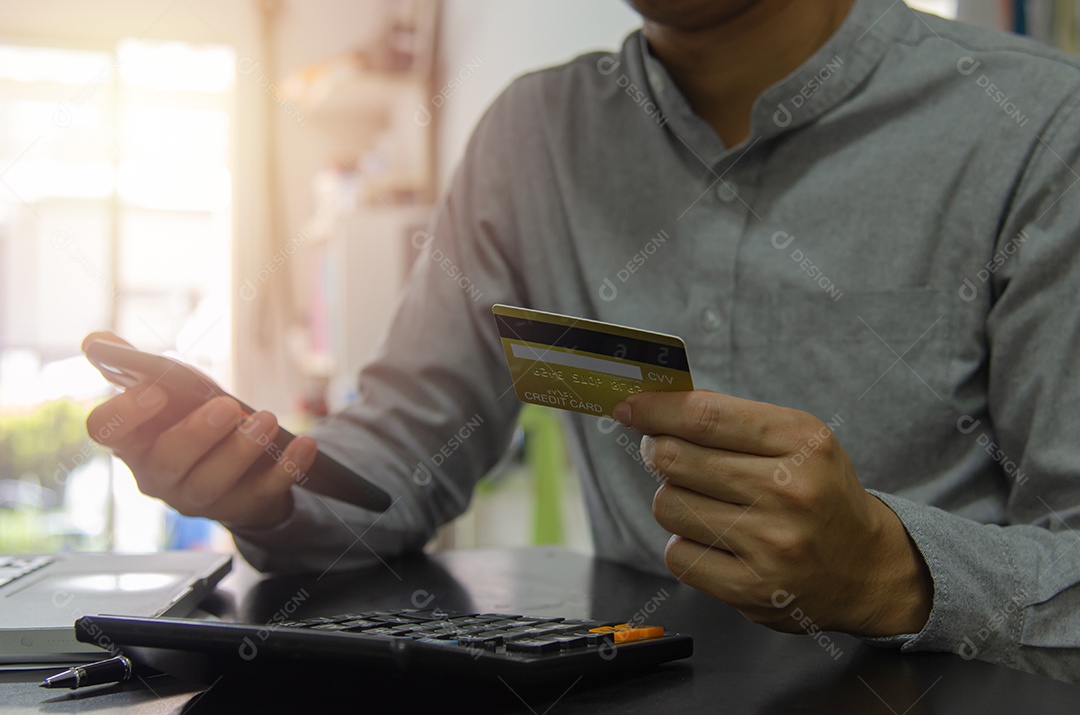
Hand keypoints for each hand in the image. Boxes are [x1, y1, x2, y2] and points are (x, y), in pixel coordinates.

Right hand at [82, 332, 317, 529]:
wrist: (237, 476)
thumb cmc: (193, 428)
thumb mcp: (170, 399)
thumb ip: (137, 369)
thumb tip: (96, 341)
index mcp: (134, 442)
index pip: (107, 430)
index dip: (127, 412)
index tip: (156, 390)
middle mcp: (159, 475)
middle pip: (168, 460)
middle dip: (197, 433)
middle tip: (226, 406)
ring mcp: (200, 497)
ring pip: (212, 482)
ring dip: (242, 450)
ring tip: (268, 419)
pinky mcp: (243, 506)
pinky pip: (266, 491)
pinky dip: (287, 467)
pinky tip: (305, 444)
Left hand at [614, 389, 931, 636]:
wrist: (865, 567)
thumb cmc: (817, 492)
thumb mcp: (795, 439)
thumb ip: (729, 418)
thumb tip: (656, 403)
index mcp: (801, 441)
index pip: (704, 416)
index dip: (654, 409)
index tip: (629, 407)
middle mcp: (790, 491)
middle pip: (675, 459)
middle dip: (659, 452)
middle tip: (668, 454)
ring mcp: (772, 544)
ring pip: (668, 505)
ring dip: (675, 501)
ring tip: (709, 504)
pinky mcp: (753, 590)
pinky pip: (679, 555)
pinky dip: (687, 546)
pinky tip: (718, 543)